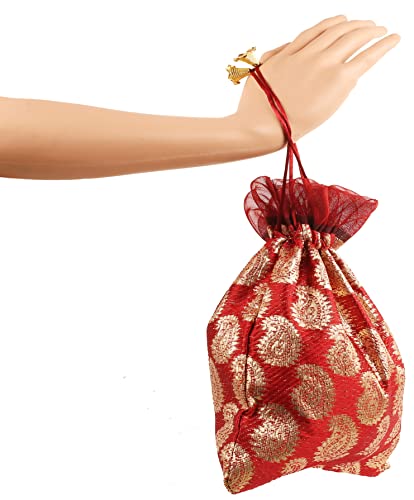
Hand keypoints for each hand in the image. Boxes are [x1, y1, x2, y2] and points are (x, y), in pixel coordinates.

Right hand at [234, 14, 400, 146]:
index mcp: (289, 52)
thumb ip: (272, 60)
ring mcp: (325, 64)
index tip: (344, 21)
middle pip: (338, 31)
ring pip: (354, 38)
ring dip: (371, 31)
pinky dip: (382, 45)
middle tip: (370, 27)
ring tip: (383, 31)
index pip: (317, 31)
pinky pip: (366, 57)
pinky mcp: (339, 79)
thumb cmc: (253, 110)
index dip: (333, 23)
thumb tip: (280, 51)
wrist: (260, 126)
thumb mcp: (256, 76)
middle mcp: (309, 53)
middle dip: (357, 26)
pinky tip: (393, 39)